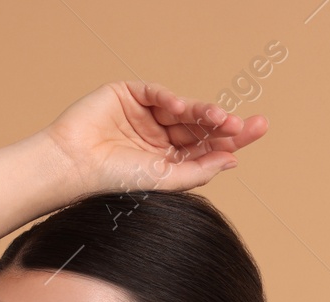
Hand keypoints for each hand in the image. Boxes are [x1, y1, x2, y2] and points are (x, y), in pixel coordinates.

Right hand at [41, 80, 267, 198]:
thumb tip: (233, 159)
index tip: (256, 129)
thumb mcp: (165, 179)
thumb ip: (198, 170)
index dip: (232, 138)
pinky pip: (156, 92)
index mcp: (169, 159)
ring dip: (203, 112)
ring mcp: (145, 115)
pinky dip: (169, 97)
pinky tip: (179, 107)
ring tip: (220, 118)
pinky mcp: (128, 95)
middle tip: (246, 124)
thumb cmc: (114, 181)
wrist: (74, 166)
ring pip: (183, 109)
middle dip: (224, 123)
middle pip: (200, 126)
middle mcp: (160, 136)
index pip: (207, 146)